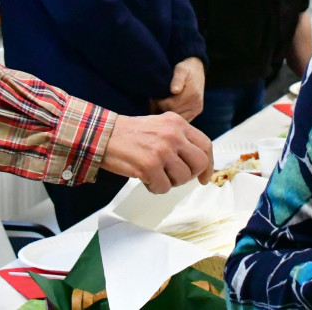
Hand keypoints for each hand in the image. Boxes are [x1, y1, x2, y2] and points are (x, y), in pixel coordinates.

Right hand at [99, 112, 213, 192]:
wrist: (103, 134)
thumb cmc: (130, 133)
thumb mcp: (160, 126)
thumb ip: (179, 139)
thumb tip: (198, 162)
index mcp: (177, 123)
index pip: (206, 145)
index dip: (208, 165)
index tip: (204, 177)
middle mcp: (173, 135)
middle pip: (199, 163)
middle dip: (190, 175)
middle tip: (175, 177)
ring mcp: (162, 150)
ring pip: (183, 178)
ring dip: (171, 183)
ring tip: (156, 175)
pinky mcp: (150, 165)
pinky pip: (164, 188)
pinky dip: (156, 188)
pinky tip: (146, 180)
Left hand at [154, 57, 204, 120]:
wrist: (197, 70)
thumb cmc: (185, 69)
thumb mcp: (180, 69)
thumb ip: (177, 79)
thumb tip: (174, 90)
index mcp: (192, 94)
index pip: (171, 105)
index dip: (160, 102)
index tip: (156, 97)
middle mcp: (196, 104)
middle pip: (174, 114)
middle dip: (163, 109)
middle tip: (156, 101)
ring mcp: (197, 109)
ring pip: (178, 119)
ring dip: (168, 114)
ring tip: (161, 105)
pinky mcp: (196, 112)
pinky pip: (183, 120)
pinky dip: (175, 116)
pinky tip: (168, 109)